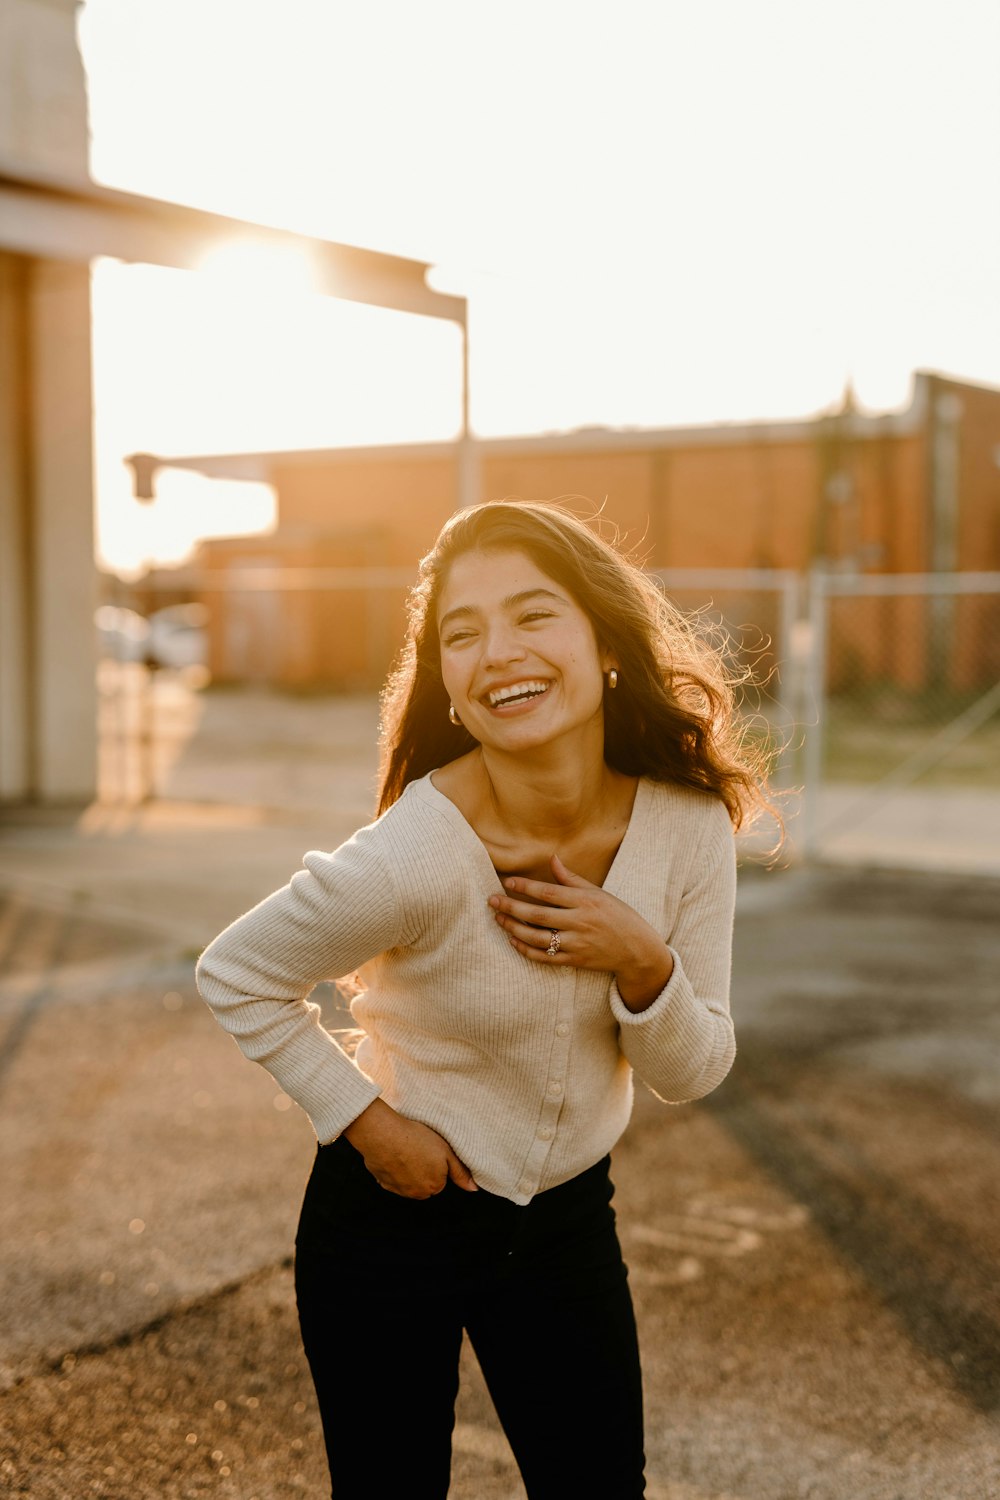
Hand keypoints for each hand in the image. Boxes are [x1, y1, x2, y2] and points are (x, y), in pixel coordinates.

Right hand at [343, 1098, 477, 1197]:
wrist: (383, 1135)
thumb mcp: (446, 1151)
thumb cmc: (416, 1139)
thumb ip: (460, 1172)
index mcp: (434, 1186)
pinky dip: (392, 1168)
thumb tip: (473, 1189)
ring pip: (408, 1182)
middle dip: (423, 1170)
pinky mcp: (382, 1182)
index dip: (437, 1162)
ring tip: (405, 1149)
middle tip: (418, 1148)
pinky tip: (393, 1153)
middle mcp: (416, 1194)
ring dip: (407, 1170)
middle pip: (425, 1183)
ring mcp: (397, 1190)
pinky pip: (391, 1178)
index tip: (431, 1149)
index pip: (441, 1179)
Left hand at [488, 854, 673, 1011]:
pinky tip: (513, 941)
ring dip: (514, 929)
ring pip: (537, 938)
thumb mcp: (598, 893)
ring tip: (499, 919)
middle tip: (492, 900)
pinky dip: (526, 950)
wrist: (637, 949)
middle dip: (511, 907)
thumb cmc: (618, 916)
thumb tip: (552, 859)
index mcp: (585, 901)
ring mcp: (576, 944)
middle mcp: (579, 922)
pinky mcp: (575, 961)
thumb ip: (572, 879)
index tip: (507, 882)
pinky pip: (545, 957)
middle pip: (537, 916)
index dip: (526, 887)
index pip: (548, 892)